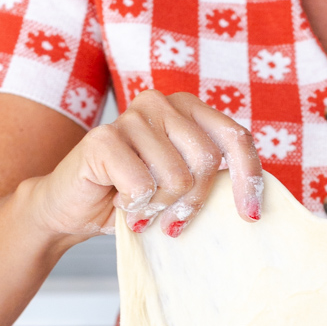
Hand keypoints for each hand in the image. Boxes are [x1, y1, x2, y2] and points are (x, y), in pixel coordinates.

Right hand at [27, 91, 263, 238]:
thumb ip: (212, 178)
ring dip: (160, 207)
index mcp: (188, 109)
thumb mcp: (183, 187)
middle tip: (173, 222)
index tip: (251, 216)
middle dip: (194, 203)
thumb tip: (256, 201)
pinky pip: (142, 186)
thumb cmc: (132, 198)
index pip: (236, 138)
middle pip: (208, 161)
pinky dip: (134, 207)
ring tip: (142, 209)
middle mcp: (161, 103)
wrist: (71, 207)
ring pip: (177, 177)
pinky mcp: (103, 139)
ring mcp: (130, 116)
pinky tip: (119, 202)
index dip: (249, 179)